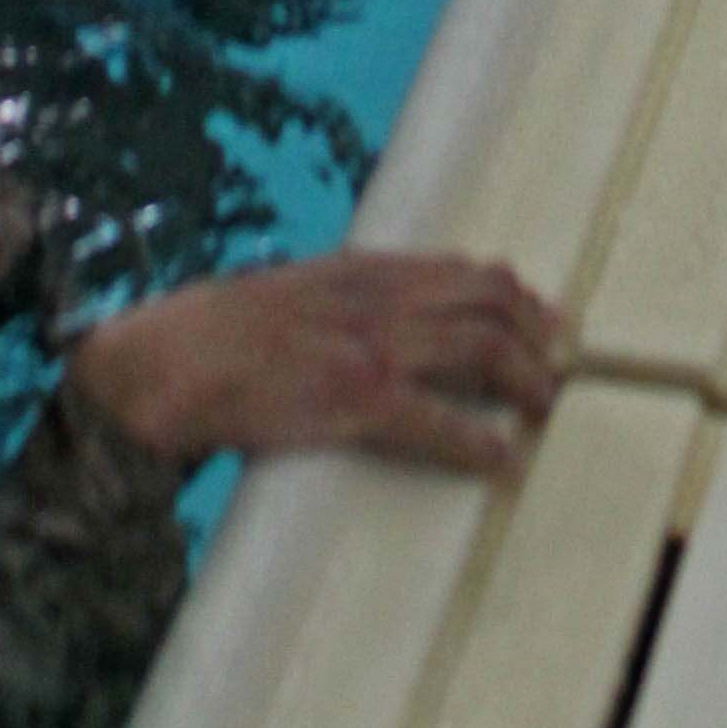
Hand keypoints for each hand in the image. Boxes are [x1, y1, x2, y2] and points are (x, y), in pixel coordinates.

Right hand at [70, 253, 564, 475]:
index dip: (514, 292)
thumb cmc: (217, 335)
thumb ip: (340, 299)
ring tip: (544, 406)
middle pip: (487, 300)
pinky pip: (435, 419)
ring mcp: (370, 347)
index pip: (462, 269)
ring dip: (523, 379)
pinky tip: (501, 458)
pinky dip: (477, 439)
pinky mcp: (353, 399)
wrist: (168, 361)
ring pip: (479, 349)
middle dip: (535, 331)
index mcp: (362, 269)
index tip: (542, 314)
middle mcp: (378, 298)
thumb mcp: (293, 292)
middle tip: (559, 363)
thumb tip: (375, 318)